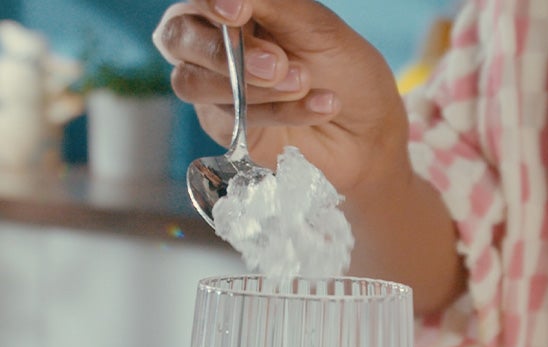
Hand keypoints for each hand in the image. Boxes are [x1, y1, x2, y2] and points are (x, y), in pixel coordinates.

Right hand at [153, 0, 409, 196]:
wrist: (368, 132)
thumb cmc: (344, 69)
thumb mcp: (317, 27)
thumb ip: (274, 6)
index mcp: (231, 10)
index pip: (198, 2)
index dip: (209, 4)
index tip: (239, 11)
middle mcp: (214, 45)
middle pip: (178, 40)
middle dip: (223, 51)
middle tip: (277, 63)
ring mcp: (217, 91)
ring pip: (197, 85)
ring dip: (254, 86)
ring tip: (305, 82)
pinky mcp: (230, 132)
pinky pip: (235, 121)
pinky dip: (281, 112)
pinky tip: (321, 106)